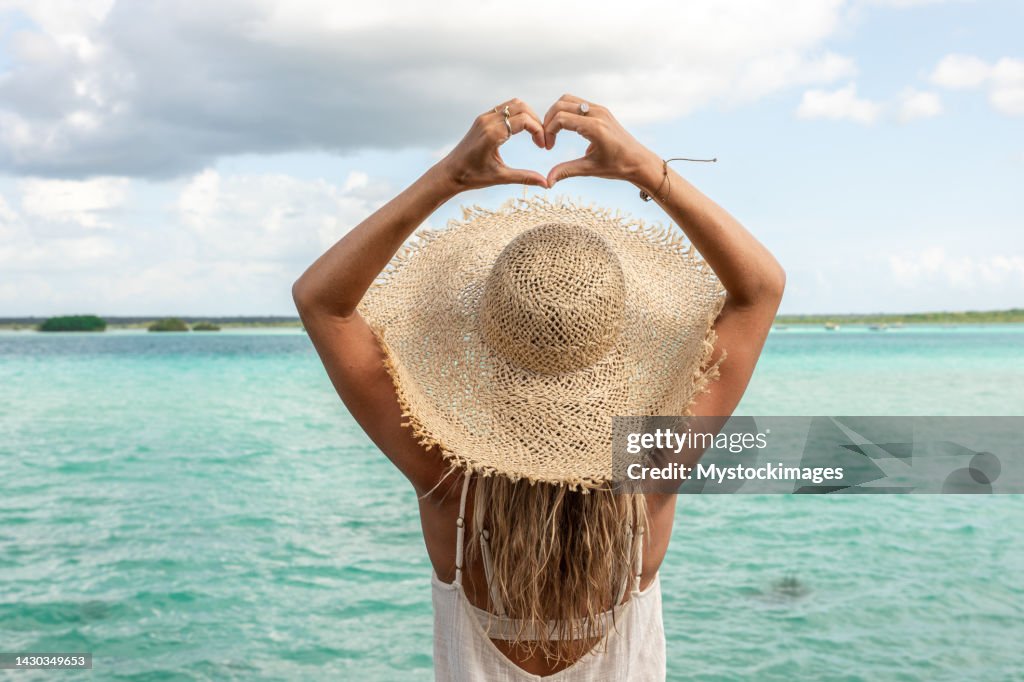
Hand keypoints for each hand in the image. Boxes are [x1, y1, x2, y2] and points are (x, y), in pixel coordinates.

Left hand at [436, 98, 548, 191]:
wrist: (450, 173)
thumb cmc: (472, 177)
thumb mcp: (500, 177)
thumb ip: (524, 177)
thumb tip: (546, 184)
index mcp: (492, 134)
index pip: (524, 120)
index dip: (539, 131)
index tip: (542, 146)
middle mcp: (488, 121)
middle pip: (521, 107)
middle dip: (536, 121)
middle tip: (540, 139)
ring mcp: (484, 118)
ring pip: (514, 104)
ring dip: (527, 115)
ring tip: (533, 134)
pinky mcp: (482, 119)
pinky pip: (505, 108)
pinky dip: (517, 115)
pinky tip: (521, 131)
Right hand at [542, 94, 656, 187]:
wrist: (639, 161)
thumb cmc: (618, 166)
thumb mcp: (590, 169)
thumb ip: (567, 171)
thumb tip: (548, 181)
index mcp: (595, 127)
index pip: (561, 118)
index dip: (548, 132)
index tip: (548, 148)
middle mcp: (597, 113)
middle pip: (561, 104)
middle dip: (548, 120)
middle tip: (547, 139)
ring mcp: (600, 109)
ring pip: (568, 100)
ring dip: (556, 114)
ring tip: (553, 133)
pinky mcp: (601, 110)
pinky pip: (577, 104)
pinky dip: (566, 112)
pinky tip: (565, 129)